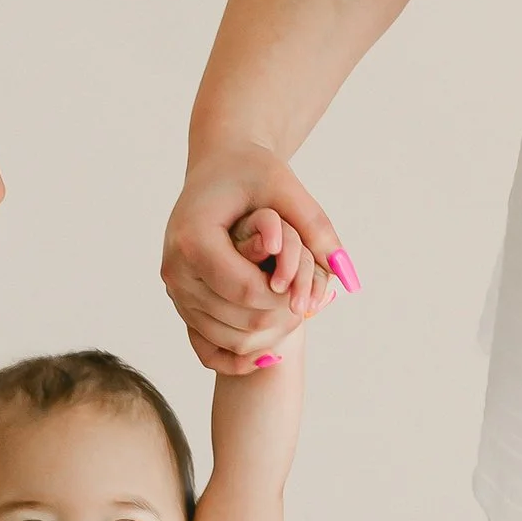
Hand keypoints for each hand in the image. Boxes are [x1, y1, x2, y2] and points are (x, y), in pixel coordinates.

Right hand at [164, 145, 355, 372]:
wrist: (216, 169)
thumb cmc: (250, 172)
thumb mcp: (285, 187)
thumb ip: (317, 228)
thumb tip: (348, 275)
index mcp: (194, 238)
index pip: (244, 289)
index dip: (283, 296)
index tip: (307, 285)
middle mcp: (175, 268)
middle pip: (237, 319)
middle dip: (279, 317)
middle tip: (309, 304)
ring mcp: (173, 288)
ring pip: (225, 337)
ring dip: (266, 335)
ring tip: (296, 314)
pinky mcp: (179, 300)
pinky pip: (209, 344)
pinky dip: (242, 352)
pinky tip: (272, 348)